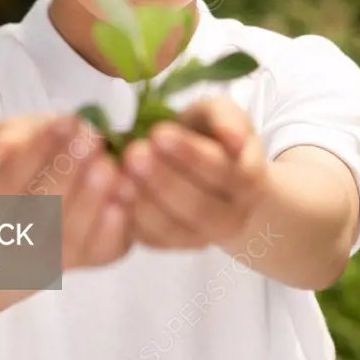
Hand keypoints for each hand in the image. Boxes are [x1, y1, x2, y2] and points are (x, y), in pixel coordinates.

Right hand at [0, 113, 135, 270]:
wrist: (59, 194)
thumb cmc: (41, 159)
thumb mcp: (23, 138)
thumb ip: (13, 136)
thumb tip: (5, 148)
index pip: (11, 179)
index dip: (38, 150)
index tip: (65, 121)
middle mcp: (21, 237)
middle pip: (39, 210)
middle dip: (67, 172)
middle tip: (90, 140)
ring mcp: (56, 254)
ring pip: (69, 234)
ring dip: (90, 198)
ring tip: (108, 166)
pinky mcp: (93, 256)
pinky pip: (101, 248)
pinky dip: (114, 225)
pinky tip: (124, 194)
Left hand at [122, 98, 269, 249]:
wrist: (202, 167)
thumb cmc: (209, 134)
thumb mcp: (221, 114)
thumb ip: (228, 118)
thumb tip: (232, 139)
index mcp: (247, 180)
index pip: (221, 171)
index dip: (190, 154)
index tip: (159, 133)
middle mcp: (230, 217)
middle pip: (198, 207)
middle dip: (163, 180)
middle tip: (133, 153)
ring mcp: (200, 237)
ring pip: (173, 229)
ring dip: (143, 202)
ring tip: (118, 175)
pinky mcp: (170, 245)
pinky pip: (151, 240)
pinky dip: (131, 220)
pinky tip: (113, 196)